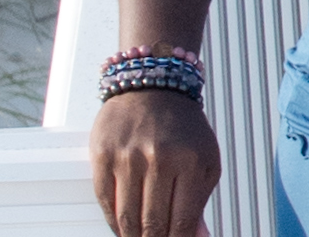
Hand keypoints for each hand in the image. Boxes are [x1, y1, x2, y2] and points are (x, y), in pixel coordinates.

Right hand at [88, 87, 219, 236]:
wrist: (154, 87)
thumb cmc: (183, 127)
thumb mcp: (204, 159)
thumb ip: (200, 200)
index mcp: (191, 161)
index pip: (181, 220)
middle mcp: (160, 159)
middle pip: (152, 223)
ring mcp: (129, 158)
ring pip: (127, 217)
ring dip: (131, 236)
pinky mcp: (104, 156)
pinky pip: (105, 201)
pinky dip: (113, 221)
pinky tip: (121, 227)